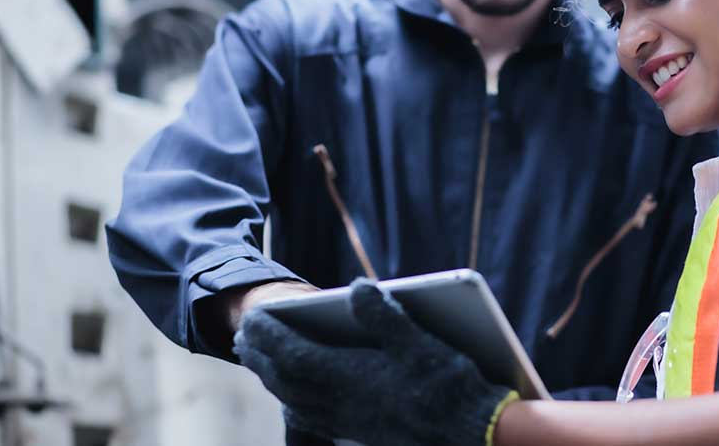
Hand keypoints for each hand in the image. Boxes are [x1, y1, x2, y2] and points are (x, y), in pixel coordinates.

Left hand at [233, 279, 516, 445]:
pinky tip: (300, 398)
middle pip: (286, 379)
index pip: (293, 354)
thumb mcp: (422, 343)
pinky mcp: (361, 433)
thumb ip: (385, 316)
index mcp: (350, 377)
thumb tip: (356, 288)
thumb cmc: (452, 387)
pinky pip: (313, 416)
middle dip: (262, 356)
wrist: (472, 436)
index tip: (250, 318)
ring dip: (274, 379)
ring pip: (296, 400)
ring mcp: (349, 421)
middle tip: (246, 338)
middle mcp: (341, 403)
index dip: (269, 335)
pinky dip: (297, 401)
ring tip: (264, 363)